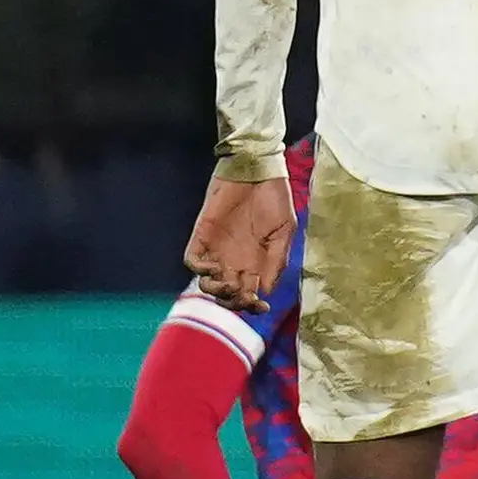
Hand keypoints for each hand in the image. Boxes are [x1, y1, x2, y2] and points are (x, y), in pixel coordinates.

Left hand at [185, 168, 295, 307]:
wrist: (256, 170)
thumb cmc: (274, 198)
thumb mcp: (285, 230)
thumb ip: (276, 260)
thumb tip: (266, 290)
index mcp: (256, 261)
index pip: (250, 293)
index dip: (253, 305)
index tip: (261, 307)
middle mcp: (235, 259)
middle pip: (227, 293)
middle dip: (234, 301)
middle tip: (243, 295)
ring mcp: (217, 249)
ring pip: (208, 282)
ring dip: (215, 290)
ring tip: (228, 282)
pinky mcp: (201, 236)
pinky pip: (192, 260)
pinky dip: (199, 269)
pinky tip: (213, 267)